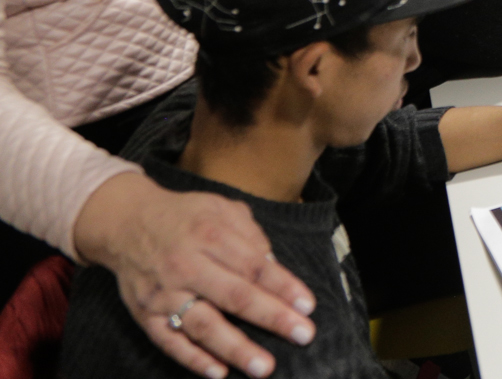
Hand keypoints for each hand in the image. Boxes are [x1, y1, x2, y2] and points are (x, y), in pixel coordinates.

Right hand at [73, 172, 316, 378]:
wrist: (125, 223)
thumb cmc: (185, 216)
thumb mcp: (221, 208)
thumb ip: (251, 235)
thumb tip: (275, 269)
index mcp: (210, 235)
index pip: (255, 266)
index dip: (284, 287)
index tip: (307, 306)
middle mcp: (186, 266)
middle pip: (235, 296)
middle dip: (272, 318)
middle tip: (303, 335)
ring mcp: (164, 294)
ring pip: (203, 325)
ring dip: (236, 348)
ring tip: (264, 366)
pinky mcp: (145, 315)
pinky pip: (170, 342)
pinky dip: (193, 359)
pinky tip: (219, 372)